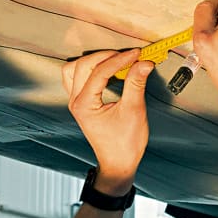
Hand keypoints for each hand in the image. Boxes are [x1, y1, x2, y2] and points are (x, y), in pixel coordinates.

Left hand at [61, 50, 152, 194]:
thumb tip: (143, 63)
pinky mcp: (81, 102)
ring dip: (94, 61)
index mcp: (84, 105)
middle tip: (128, 56)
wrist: (118, 163)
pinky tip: (108, 69)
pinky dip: (91, 69)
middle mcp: (75, 102)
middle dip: (105, 56)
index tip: (137, 54)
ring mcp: (76, 102)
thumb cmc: (125, 143)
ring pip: (74, 69)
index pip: (99, 72)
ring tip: (115, 60)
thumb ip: (136, 83)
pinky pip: (78, 77)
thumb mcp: (134, 111)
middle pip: (83, 66)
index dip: (119, 60)